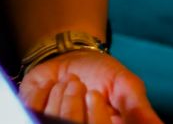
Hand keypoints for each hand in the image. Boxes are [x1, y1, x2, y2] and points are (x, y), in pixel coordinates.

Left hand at [20, 52, 162, 123]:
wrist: (70, 55)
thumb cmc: (102, 74)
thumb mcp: (125, 86)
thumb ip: (138, 110)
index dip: (96, 117)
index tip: (95, 95)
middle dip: (76, 104)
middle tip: (83, 87)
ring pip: (54, 119)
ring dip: (61, 94)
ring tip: (69, 83)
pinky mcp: (33, 116)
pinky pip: (33, 108)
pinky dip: (42, 91)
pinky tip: (51, 85)